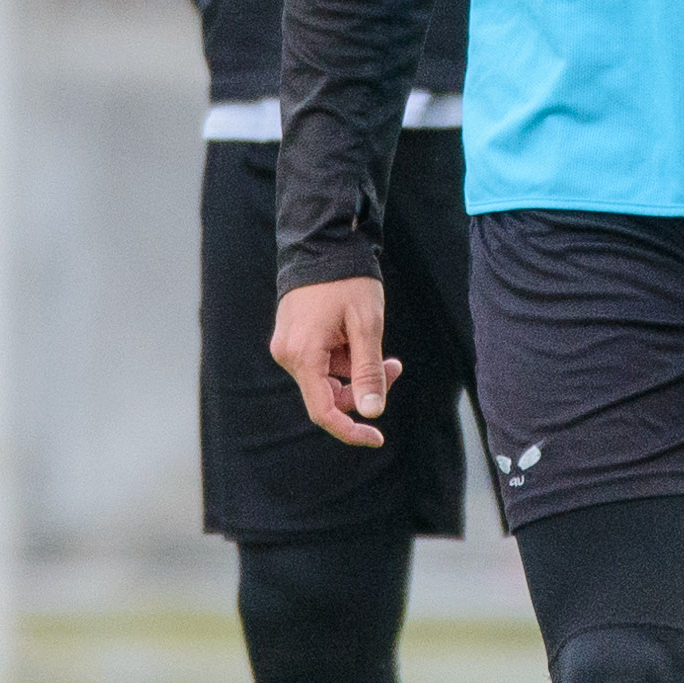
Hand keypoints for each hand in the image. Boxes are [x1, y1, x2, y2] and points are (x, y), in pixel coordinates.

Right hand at [270, 277, 400, 446]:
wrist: (323, 244)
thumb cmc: (347, 281)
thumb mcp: (366, 325)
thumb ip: (369, 371)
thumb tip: (374, 412)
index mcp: (303, 356)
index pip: (324, 412)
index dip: (351, 430)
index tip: (378, 438)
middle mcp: (288, 355)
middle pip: (329, 395)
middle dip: (364, 386)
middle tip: (395, 365)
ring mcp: (288, 347)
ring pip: (328, 377)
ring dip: (356, 368)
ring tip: (376, 338)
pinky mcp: (293, 338)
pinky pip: (321, 362)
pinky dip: (343, 356)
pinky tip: (355, 332)